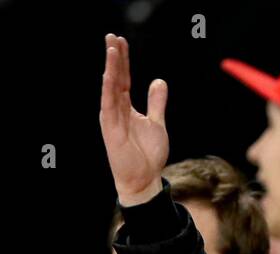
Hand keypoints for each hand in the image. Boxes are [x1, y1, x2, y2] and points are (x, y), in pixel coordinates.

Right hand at [100, 33, 168, 206]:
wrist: (143, 178)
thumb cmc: (148, 153)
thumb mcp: (157, 123)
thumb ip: (156, 103)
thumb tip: (158, 81)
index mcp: (126, 107)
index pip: (123, 78)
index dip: (123, 60)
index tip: (121, 42)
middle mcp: (116, 109)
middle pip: (115, 78)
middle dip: (114, 57)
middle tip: (112, 36)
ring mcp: (112, 117)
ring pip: (110, 87)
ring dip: (111, 68)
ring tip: (112, 48)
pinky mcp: (110, 128)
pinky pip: (109, 104)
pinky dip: (109, 88)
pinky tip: (109, 74)